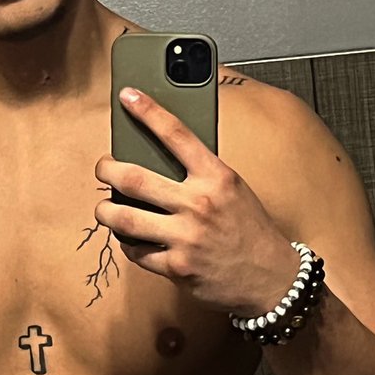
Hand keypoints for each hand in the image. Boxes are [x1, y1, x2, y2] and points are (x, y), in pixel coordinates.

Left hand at [94, 87, 299, 315]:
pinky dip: (129, 244)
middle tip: (102, 168)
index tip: (128, 96)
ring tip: (104, 208)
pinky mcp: (176, 266)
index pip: (176, 134)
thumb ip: (200, 173)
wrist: (271, 277)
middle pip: (133, 178)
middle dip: (107, 170)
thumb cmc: (250, 229)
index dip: (148, 111)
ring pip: (123, 218)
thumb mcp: (233, 189)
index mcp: (216, 176)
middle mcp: (199, 203)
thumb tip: (158, 157)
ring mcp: (185, 236)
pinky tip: (131, 239)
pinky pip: (136, 251)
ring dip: (105, 211)